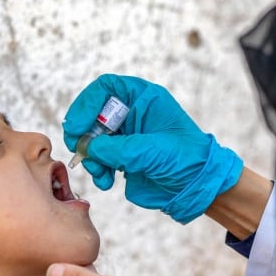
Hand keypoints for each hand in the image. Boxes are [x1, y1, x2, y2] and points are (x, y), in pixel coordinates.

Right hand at [62, 74, 242, 223]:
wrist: (198, 188)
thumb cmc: (186, 160)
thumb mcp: (151, 151)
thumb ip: (117, 149)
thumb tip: (89, 149)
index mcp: (144, 99)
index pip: (105, 88)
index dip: (86, 104)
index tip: (76, 126)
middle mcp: (132, 113)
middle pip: (93, 113)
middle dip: (83, 133)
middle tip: (79, 150)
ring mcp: (127, 136)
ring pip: (93, 139)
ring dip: (90, 157)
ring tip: (100, 173)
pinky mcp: (123, 157)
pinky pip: (99, 159)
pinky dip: (98, 170)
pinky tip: (106, 181)